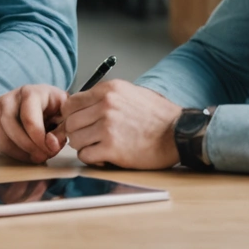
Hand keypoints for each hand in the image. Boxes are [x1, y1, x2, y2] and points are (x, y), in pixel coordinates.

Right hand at [0, 84, 68, 163]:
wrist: (47, 105)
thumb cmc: (56, 110)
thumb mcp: (65, 117)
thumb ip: (61, 131)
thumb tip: (50, 145)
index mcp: (31, 93)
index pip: (28, 117)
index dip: (39, 138)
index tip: (52, 149)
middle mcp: (10, 98)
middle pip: (9, 124)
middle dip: (27, 146)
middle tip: (43, 156)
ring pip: (1, 135)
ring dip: (20, 152)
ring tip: (37, 156)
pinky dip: (13, 153)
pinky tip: (28, 154)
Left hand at [59, 80, 184, 169]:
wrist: (179, 133)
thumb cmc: (156, 116)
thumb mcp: (130, 93)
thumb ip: (104, 97)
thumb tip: (80, 106)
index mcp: (108, 90)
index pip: (70, 103)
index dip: (71, 116)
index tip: (79, 124)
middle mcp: (105, 106)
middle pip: (70, 122)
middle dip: (76, 132)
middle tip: (88, 138)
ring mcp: (108, 127)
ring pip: (75, 139)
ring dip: (83, 146)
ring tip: (98, 146)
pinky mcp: (112, 148)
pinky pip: (85, 155)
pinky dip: (91, 158)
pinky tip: (103, 156)